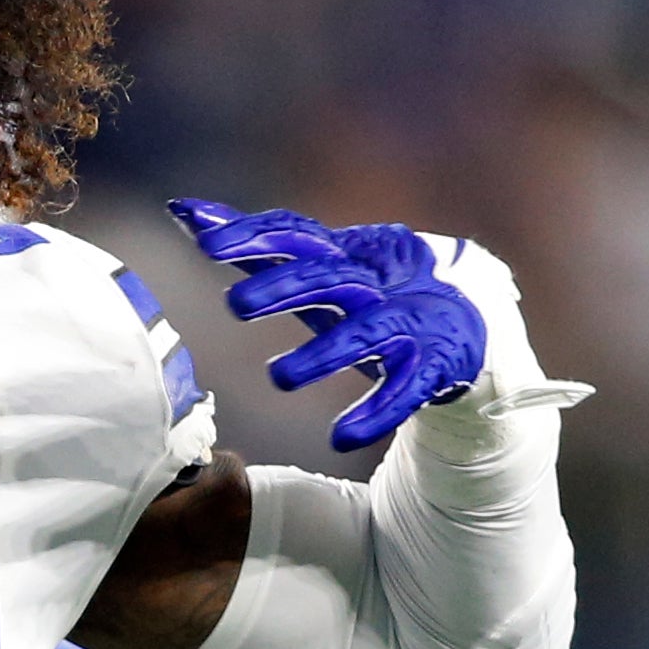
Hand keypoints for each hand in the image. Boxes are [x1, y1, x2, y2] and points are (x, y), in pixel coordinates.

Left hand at [166, 200, 487, 451]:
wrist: (465, 318)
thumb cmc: (369, 292)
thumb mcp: (314, 265)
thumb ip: (253, 244)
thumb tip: (183, 211)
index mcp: (342, 255)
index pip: (296, 233)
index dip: (253, 235)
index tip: (204, 241)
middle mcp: (373, 284)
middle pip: (330, 278)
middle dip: (284, 288)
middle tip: (236, 304)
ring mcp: (405, 323)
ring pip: (365, 335)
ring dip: (323, 355)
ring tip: (278, 378)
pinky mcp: (430, 365)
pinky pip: (405, 391)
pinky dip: (376, 413)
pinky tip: (341, 437)